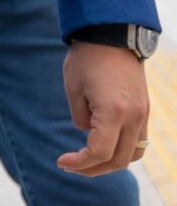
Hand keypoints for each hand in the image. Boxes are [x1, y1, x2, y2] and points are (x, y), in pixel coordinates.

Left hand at [60, 42, 151, 174]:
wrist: (113, 36)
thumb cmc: (86, 59)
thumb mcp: (73, 89)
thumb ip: (82, 118)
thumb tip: (89, 133)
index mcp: (114, 112)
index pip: (100, 152)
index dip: (80, 163)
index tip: (61, 161)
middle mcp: (134, 117)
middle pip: (119, 160)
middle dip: (93, 169)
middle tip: (70, 166)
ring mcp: (143, 115)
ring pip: (133, 155)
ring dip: (110, 163)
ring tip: (86, 162)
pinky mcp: (145, 111)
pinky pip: (139, 142)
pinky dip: (122, 150)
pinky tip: (103, 147)